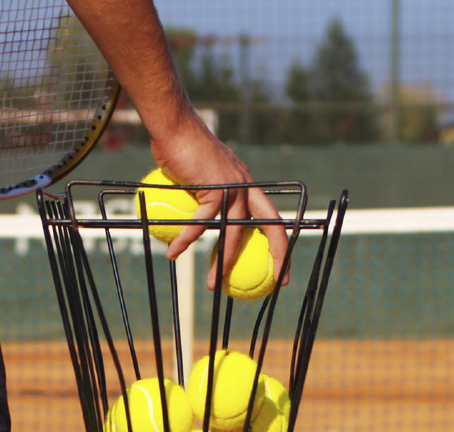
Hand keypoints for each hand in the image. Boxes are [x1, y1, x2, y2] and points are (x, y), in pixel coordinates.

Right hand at [149, 113, 289, 291]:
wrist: (173, 126)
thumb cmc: (179, 149)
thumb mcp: (199, 178)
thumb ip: (206, 199)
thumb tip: (198, 224)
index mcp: (245, 184)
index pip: (269, 215)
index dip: (279, 240)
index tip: (281, 264)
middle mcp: (245, 185)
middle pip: (271, 224)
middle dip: (280, 254)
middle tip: (279, 281)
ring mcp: (232, 186)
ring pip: (234, 232)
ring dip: (222, 262)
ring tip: (212, 283)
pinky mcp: (215, 187)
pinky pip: (200, 223)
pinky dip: (186, 239)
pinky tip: (174, 253)